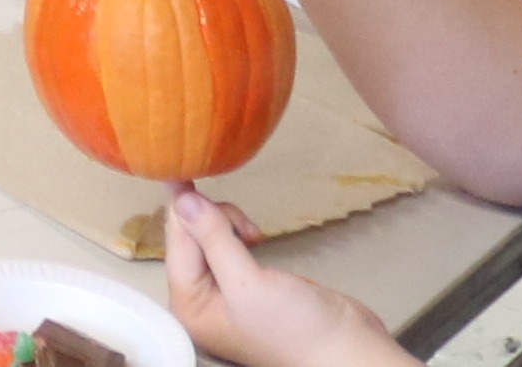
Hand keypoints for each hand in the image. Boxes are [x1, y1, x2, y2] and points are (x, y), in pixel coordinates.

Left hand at [163, 191, 407, 366]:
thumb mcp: (248, 283)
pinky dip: (238, 234)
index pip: (177, 245)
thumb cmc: (295, 326)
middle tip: (247, 229)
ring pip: (209, 236)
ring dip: (229, 225)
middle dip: (213, 221)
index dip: (183, 209)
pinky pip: (227, 245)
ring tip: (256, 238)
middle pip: (189, 238)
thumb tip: (183, 200)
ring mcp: (224, 292)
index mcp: (189, 308)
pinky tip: (256, 240)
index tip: (185, 173)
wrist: (345, 348)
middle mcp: (200, 301)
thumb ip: (213, 238)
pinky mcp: (247, 283)